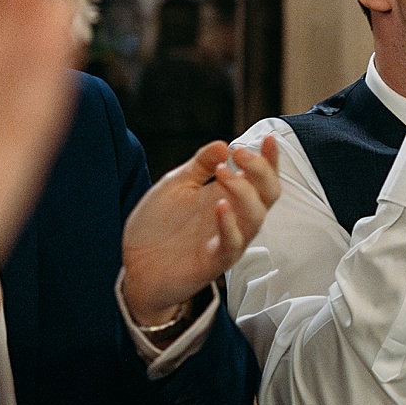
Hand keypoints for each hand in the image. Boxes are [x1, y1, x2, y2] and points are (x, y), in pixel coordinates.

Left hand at [121, 136, 282, 326]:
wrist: (135, 266)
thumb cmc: (158, 227)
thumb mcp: (175, 185)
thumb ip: (198, 165)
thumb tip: (222, 144)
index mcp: (226, 197)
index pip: (260, 177)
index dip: (270, 158)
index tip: (268, 139)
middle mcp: (233, 218)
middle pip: (268, 194)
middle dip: (261, 170)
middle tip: (239, 153)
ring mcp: (226, 240)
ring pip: (256, 218)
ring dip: (245, 192)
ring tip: (223, 173)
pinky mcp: (214, 262)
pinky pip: (232, 245)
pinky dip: (229, 224)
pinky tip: (219, 206)